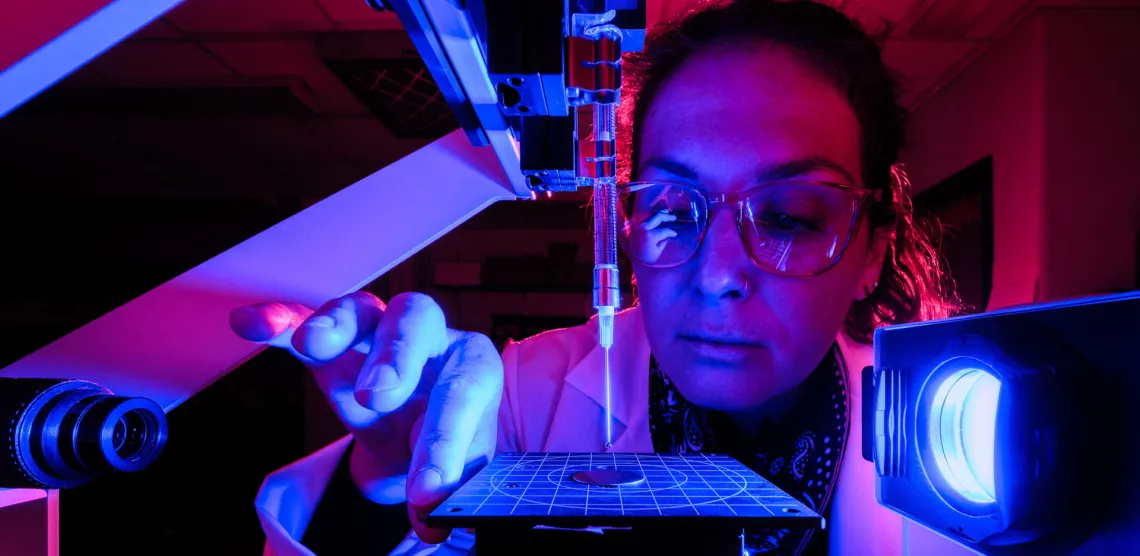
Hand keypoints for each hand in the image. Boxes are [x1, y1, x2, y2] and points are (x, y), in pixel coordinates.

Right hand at [230, 291, 502, 542]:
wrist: (412, 442)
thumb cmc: (440, 446)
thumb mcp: (457, 469)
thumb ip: (448, 489)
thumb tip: (431, 521)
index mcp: (473, 366)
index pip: (463, 394)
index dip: (444, 445)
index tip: (425, 492)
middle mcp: (430, 338)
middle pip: (417, 321)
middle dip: (395, 356)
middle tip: (377, 396)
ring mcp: (377, 335)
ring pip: (361, 312)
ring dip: (336, 325)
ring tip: (312, 344)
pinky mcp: (333, 344)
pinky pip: (304, 325)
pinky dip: (280, 323)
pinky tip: (251, 324)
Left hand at [634, 210, 677, 263]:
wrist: (631, 256)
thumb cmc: (645, 257)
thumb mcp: (657, 251)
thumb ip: (663, 241)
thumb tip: (668, 235)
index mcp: (650, 235)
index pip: (664, 231)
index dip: (671, 232)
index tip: (675, 234)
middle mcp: (644, 227)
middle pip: (658, 217)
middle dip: (668, 217)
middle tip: (674, 218)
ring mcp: (639, 224)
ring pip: (652, 214)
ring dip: (661, 213)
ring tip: (668, 212)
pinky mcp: (636, 224)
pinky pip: (646, 216)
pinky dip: (653, 215)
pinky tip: (659, 215)